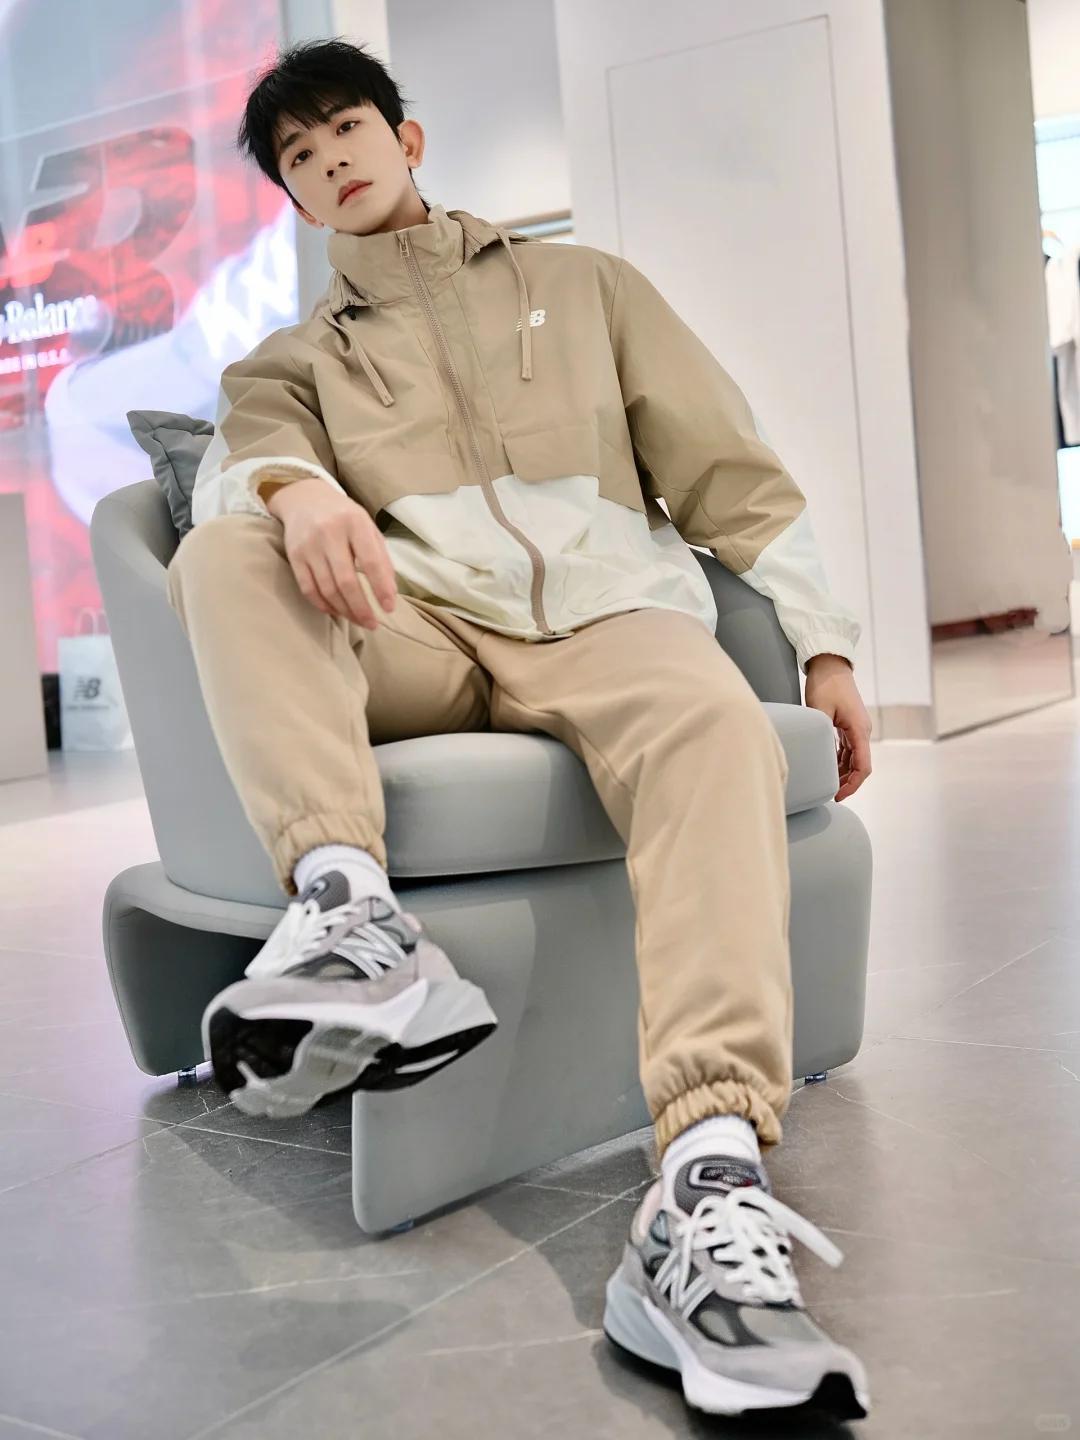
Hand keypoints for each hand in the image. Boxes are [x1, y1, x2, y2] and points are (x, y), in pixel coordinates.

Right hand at [264, 477, 397, 630]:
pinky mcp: (294, 556)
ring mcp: (309, 545)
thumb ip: (381, 558)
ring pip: (327, 588)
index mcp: (354, 522)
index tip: (389, 608)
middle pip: (346, 580)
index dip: (381, 588)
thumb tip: (390, 594)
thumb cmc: (344, 517)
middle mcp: (329, 533)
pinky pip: (308, 588)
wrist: (304, 499)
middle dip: (361, 608)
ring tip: (358, 619)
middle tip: (372, 624)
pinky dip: (323, 605)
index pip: (371, 561)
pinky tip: (336, 611)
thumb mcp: (368, 528)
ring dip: (344, 610)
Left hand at [804, 655, 872, 802]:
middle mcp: (862, 731)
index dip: (852, 785)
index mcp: (860, 729)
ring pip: (853, 759)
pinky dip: (838, 761)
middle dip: (846, 782)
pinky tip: (826, 768)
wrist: (830, 664)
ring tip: (826, 784)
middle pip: (859, 766)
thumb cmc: (826, 683)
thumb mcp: (819, 710)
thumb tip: (816, 757)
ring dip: (842, 773)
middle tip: (828, 794)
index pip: (863, 767)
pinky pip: (847, 749)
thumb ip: (821, 735)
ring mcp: (856, 728)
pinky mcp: (849, 725)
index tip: (838, 796)